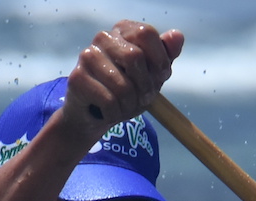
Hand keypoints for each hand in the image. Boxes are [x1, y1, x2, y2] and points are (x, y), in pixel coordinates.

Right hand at [63, 20, 182, 133]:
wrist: (95, 115)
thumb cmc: (126, 91)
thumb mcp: (151, 74)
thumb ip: (166, 55)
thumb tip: (177, 36)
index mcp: (123, 31)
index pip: (146, 33)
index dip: (159, 60)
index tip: (159, 77)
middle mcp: (103, 38)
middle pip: (135, 57)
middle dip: (145, 86)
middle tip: (143, 98)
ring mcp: (87, 56)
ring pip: (122, 85)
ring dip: (130, 105)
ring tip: (125, 107)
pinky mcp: (77, 78)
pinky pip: (108, 101)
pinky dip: (115, 114)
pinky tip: (110, 112)